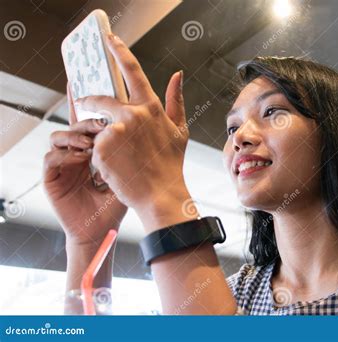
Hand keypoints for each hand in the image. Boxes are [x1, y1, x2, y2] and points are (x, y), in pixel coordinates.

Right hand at [43, 84, 127, 245]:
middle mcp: (78, 152)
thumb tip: (155, 117)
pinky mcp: (52, 177)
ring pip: (60, 136)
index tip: (102, 93)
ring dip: (75, 136)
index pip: (93, 120)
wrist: (104, 228)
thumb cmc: (121, 197)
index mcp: (98, 147)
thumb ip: (143, 142)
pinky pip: (51, 157)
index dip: (93, 104)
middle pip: (76, 124)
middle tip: (103, 124)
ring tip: (91, 143)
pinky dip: (65, 154)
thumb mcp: (137, 166)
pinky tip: (82, 157)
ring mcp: (64, 163)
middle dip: (88, 120)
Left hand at [75, 34, 194, 229]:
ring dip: (103, 138)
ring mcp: (115, 130)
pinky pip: (94, 145)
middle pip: (103, 100)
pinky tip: (115, 166)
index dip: (120, 52)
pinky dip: (100, 154)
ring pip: (99, 126)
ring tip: (120, 157)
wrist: (160, 194)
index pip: (132, 72)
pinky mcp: (101, 147)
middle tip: (86, 107)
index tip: (109, 39)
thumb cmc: (170, 165)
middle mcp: (132, 115)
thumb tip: (178, 75)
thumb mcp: (179, 130)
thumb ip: (176, 100)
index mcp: (151, 108)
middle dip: (92, 102)